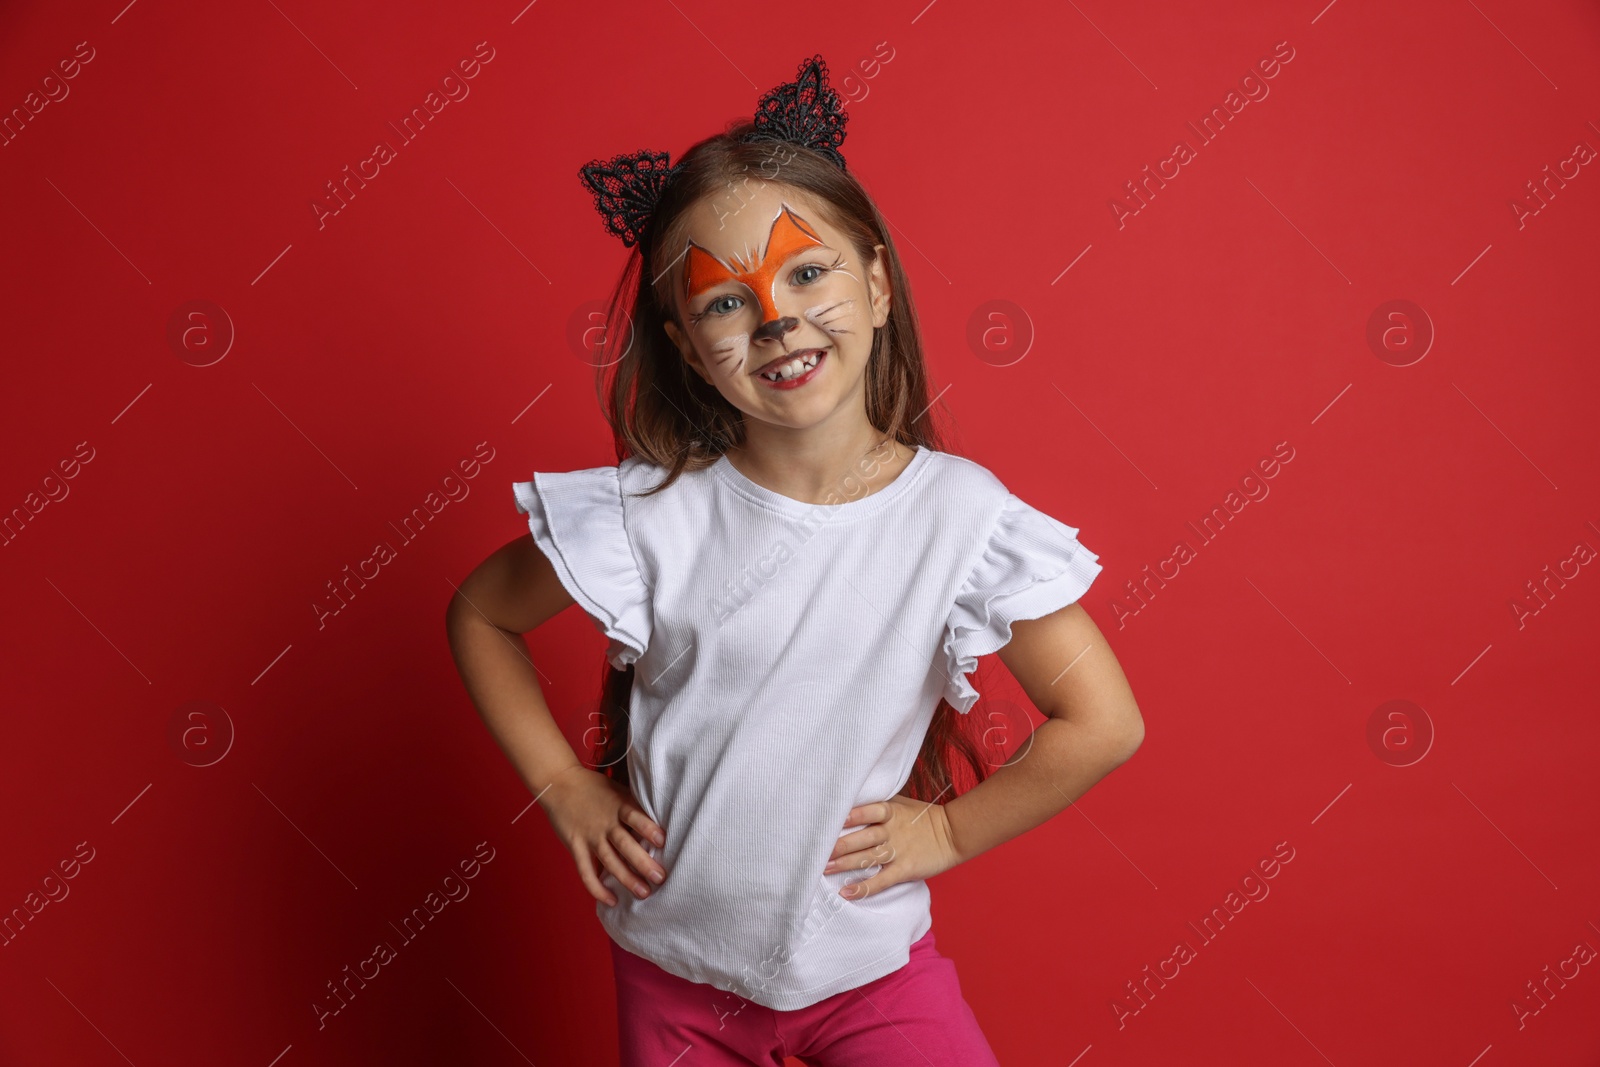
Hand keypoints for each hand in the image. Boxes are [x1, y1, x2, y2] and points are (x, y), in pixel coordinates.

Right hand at [538, 764, 667, 906]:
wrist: (559, 782)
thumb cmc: (594, 787)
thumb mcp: (617, 789)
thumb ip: (633, 805)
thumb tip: (660, 820)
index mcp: (618, 805)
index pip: (635, 817)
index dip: (648, 828)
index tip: (663, 842)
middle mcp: (605, 822)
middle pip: (625, 844)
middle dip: (643, 862)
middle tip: (660, 878)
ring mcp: (590, 836)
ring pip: (610, 861)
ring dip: (627, 878)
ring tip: (643, 893)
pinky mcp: (576, 846)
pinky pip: (586, 871)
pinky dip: (597, 888)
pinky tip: (612, 900)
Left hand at [823, 795, 962, 899]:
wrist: (953, 833)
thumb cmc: (922, 817)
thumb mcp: (901, 803)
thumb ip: (878, 804)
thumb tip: (849, 803)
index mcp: (891, 812)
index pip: (869, 811)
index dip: (851, 815)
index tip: (831, 818)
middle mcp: (892, 831)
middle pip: (862, 837)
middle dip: (839, 845)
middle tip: (816, 851)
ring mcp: (899, 851)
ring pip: (868, 858)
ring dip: (844, 864)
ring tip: (823, 869)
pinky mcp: (905, 869)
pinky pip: (881, 880)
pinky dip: (864, 888)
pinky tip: (846, 892)